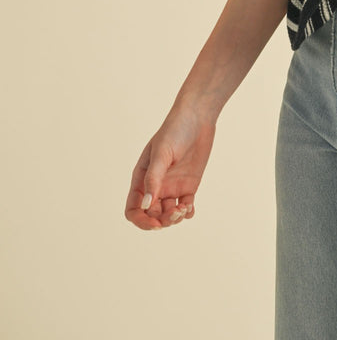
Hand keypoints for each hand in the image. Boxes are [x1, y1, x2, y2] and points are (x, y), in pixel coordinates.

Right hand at [125, 107, 215, 230]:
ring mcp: (172, 186)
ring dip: (174, 218)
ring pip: (168, 214)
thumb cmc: (175, 130)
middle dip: (162, 221)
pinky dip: (187, 213)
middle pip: (152, 215)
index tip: (155, 224)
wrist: (197, 117)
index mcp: (142, 178)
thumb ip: (154, 179)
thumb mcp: (161, 153)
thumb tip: (146, 205)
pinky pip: (185, 207)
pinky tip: (190, 208)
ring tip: (184, 208)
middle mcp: (155, 185)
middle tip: (175, 212)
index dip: (141, 221)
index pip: (134, 209)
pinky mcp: (188, 185)